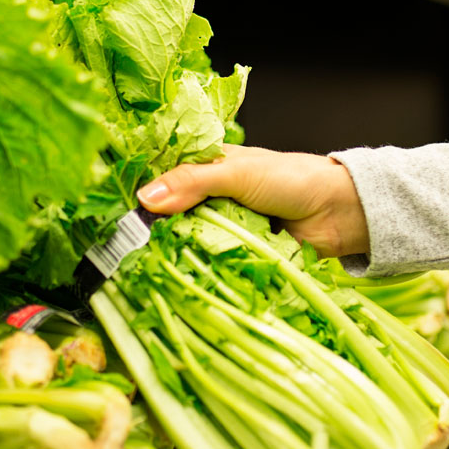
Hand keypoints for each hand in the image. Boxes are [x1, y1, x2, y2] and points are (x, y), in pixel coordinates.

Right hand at [136, 144, 368, 258]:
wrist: (339, 213)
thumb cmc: (291, 178)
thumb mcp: (236, 173)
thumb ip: (192, 183)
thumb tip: (146, 199)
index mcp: (204, 168)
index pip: (160, 178)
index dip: (137, 193)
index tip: (108, 212)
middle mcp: (207, 198)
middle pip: (166, 215)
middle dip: (148, 232)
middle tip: (118, 250)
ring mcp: (220, 228)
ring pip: (184, 243)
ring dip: (170, 255)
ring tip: (139, 269)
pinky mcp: (233, 256)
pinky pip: (207, 265)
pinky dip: (195, 272)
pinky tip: (172, 281)